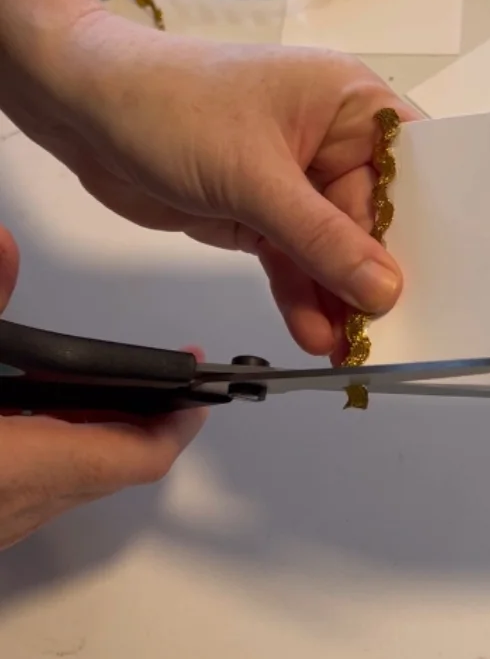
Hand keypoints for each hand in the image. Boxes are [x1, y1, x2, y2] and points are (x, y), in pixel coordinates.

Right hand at [0, 225, 204, 550]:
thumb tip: (3, 249)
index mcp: (15, 470)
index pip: (132, 457)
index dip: (176, 421)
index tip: (200, 386)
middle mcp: (11, 509)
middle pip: (109, 469)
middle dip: (141, 418)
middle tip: (164, 374)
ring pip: (68, 481)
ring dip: (94, 433)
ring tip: (104, 382)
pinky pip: (29, 487)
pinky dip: (48, 447)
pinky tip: (26, 409)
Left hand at [14, 12, 417, 358]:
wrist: (84, 110)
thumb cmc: (172, 106)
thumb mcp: (256, 176)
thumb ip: (321, 238)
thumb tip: (385, 290)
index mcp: (349, 102)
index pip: (413, 163)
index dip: (436, 217)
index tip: (455, 274)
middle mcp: (331, 139)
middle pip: (376, 216)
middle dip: (380, 273)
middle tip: (396, 331)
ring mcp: (295, 179)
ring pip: (334, 247)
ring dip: (339, 295)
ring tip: (352, 348)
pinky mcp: (260, 212)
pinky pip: (295, 260)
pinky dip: (303, 295)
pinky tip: (315, 332)